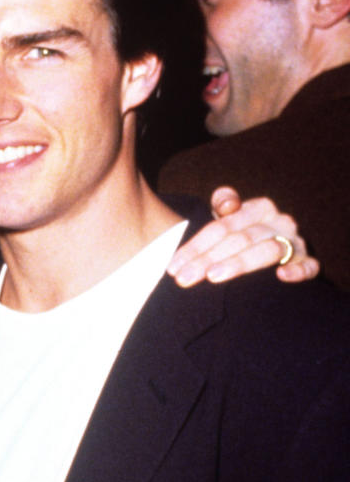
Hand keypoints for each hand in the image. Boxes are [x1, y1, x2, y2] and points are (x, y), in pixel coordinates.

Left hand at [167, 187, 319, 286]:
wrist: (271, 259)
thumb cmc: (241, 242)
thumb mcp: (229, 224)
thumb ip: (223, 207)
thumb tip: (225, 202)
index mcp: (258, 209)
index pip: (222, 226)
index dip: (196, 246)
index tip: (173, 267)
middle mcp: (278, 222)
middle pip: (240, 239)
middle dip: (208, 259)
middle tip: (184, 279)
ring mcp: (294, 242)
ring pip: (267, 250)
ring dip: (239, 264)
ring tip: (213, 277)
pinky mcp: (306, 263)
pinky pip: (308, 266)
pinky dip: (298, 270)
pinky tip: (281, 276)